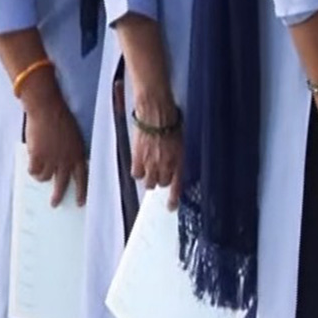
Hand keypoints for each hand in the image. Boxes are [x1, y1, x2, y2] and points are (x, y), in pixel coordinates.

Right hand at [26, 98, 87, 206]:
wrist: (47, 109)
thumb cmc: (61, 118)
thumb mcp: (73, 136)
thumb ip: (71, 152)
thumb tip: (63, 166)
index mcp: (78, 154)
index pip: (83, 177)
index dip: (82, 191)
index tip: (81, 202)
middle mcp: (66, 159)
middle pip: (63, 183)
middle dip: (58, 195)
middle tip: (54, 204)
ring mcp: (51, 159)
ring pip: (45, 178)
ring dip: (41, 177)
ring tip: (38, 173)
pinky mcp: (37, 156)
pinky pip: (33, 171)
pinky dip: (31, 170)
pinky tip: (31, 165)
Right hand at [130, 90, 181, 206]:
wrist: (156, 111)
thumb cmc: (171, 120)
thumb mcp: (181, 139)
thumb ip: (177, 155)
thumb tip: (174, 163)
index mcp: (179, 159)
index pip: (177, 185)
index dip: (174, 198)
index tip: (171, 206)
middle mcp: (166, 164)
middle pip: (162, 183)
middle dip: (161, 180)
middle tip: (159, 172)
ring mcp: (151, 162)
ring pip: (149, 182)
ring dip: (149, 178)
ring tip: (149, 169)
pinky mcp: (138, 157)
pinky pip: (136, 174)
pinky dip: (138, 172)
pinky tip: (139, 164)